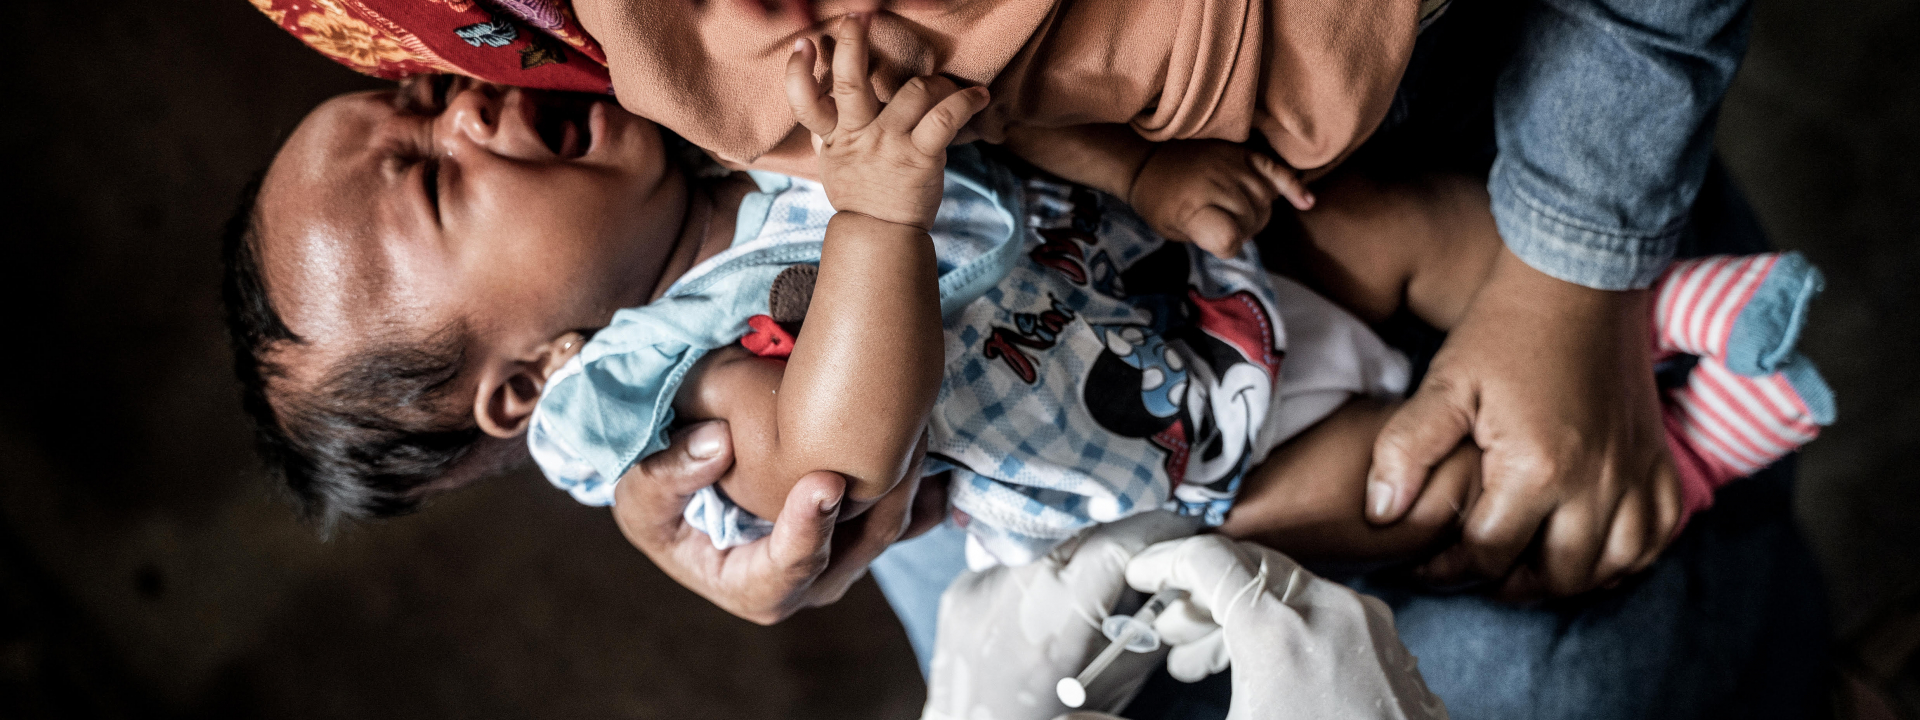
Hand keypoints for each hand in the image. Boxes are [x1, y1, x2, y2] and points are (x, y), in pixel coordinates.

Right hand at [611, 421, 944, 624]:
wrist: (690, 488)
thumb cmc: (664, 501)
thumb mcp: (643, 493)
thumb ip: (669, 473)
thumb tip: (719, 445)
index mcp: (750, 587)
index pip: (785, 571)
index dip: (807, 532)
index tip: (825, 482)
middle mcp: (803, 582)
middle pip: (850, 555)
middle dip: (875, 508)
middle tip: (894, 451)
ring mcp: (837, 558)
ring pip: (884, 535)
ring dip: (904, 490)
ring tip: (917, 435)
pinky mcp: (859, 530)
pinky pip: (904, 518)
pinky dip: (924, 490)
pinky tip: (936, 451)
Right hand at [786, 13, 989, 229]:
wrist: (881, 234)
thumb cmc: (859, 192)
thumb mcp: (831, 162)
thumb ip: (826, 129)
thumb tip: (815, 96)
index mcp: (835, 136)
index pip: (806, 102)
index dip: (799, 73)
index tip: (803, 44)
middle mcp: (860, 136)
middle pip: (850, 84)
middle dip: (853, 45)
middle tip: (859, 17)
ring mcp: (891, 145)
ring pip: (912, 92)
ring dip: (935, 79)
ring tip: (945, 83)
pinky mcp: (922, 157)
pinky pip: (945, 118)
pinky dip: (965, 101)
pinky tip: (979, 96)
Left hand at [922, 513, 1196, 719]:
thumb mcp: (1120, 679)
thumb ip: (1152, 626)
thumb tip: (1180, 577)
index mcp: (1059, 620)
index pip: (1119, 542)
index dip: (1160, 527)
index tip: (1183, 528)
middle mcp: (1015, 592)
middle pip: (1085, 523)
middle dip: (1125, 525)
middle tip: (1146, 543)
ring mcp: (981, 585)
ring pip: (1048, 533)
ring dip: (1083, 542)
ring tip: (1094, 574)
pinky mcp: (961, 588)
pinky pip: (1014, 558)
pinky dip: (1041, 568)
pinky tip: (1046, 596)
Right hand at [1125, 535, 1448, 719]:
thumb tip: (1067, 718)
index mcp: (1278, 631)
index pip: (1208, 560)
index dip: (1163, 561)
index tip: (1139, 577)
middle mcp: (1331, 614)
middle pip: (1250, 567)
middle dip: (1200, 594)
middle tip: (1168, 633)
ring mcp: (1373, 633)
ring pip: (1294, 591)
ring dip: (1243, 614)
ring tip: (1207, 664)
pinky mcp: (1398, 659)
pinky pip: (1333, 619)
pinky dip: (1290, 630)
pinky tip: (1269, 679)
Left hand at [1128, 140, 1311, 258]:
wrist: (1148, 157)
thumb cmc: (1159, 201)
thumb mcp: (1172, 230)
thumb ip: (1208, 237)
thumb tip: (1241, 238)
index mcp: (1193, 208)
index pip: (1229, 239)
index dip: (1225, 246)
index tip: (1215, 241)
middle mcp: (1216, 185)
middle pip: (1252, 221)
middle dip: (1242, 230)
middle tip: (1221, 222)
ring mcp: (1232, 166)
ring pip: (1265, 202)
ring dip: (1257, 212)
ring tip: (1235, 210)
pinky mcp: (1243, 153)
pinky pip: (1277, 171)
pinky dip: (1293, 186)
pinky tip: (1306, 202)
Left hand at [1367, 248, 1682, 597]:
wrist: (1577, 277)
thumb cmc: (1504, 328)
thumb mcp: (1444, 383)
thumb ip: (1407, 450)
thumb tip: (1380, 513)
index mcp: (1538, 469)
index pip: (1490, 554)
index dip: (1448, 568)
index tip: (1423, 565)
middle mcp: (1596, 483)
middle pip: (1553, 576)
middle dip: (1507, 584)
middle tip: (1472, 571)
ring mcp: (1635, 473)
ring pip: (1610, 566)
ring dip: (1566, 578)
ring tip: (1524, 567)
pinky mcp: (1659, 458)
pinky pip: (1656, 535)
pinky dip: (1625, 555)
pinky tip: (1589, 549)